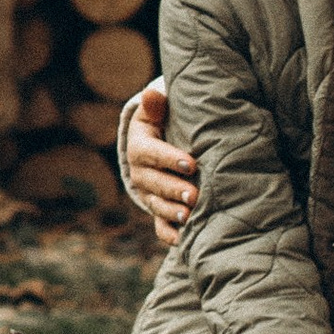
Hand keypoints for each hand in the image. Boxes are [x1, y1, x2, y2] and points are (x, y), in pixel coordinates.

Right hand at [122, 82, 197, 247]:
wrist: (153, 149)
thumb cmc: (160, 126)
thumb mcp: (154, 115)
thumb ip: (155, 106)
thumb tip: (152, 94)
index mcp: (139, 148)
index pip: (152, 154)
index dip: (170, 159)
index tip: (190, 164)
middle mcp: (140, 174)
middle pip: (155, 183)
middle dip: (174, 190)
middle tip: (194, 195)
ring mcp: (148, 195)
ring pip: (157, 205)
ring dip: (172, 212)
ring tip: (189, 217)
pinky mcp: (157, 210)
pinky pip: (159, 226)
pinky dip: (169, 234)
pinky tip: (182, 240)